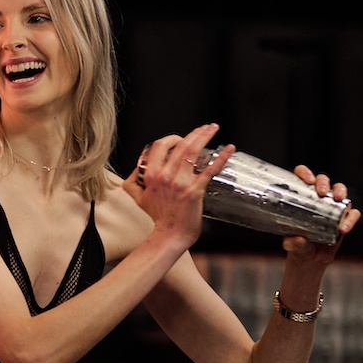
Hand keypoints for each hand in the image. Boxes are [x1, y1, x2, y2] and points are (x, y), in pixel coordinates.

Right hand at [124, 123, 233, 250]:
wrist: (170, 234)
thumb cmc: (158, 216)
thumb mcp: (138, 198)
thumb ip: (133, 181)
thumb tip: (137, 169)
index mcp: (152, 175)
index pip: (159, 146)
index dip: (171, 138)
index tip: (181, 138)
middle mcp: (165, 176)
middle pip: (180, 145)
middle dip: (194, 132)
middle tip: (204, 127)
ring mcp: (180, 183)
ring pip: (193, 152)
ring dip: (205, 137)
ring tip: (213, 128)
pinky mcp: (195, 191)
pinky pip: (209, 170)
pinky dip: (221, 158)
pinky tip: (230, 148)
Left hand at [282, 165, 358, 266]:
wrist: (311, 259)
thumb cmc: (298, 244)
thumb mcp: (292, 244)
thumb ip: (292, 243)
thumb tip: (298, 239)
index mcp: (301, 197)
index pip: (301, 177)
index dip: (305, 173)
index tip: (308, 180)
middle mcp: (318, 198)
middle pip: (323, 180)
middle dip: (323, 182)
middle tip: (322, 192)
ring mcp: (333, 206)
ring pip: (340, 190)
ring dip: (340, 191)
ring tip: (338, 199)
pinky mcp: (345, 217)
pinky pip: (352, 213)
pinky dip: (350, 218)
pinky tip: (343, 228)